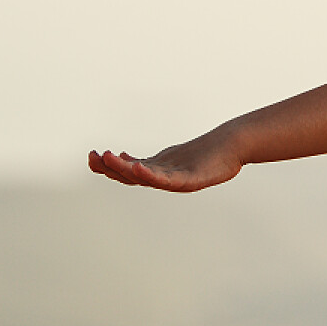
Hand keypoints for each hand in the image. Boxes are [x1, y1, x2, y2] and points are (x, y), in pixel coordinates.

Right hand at [88, 134, 242, 192]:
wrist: (234, 146)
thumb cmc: (205, 152)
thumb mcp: (171, 155)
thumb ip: (149, 160)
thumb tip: (124, 155)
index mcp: (158, 170)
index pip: (128, 171)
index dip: (109, 166)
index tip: (93, 156)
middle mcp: (164, 176)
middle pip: (132, 175)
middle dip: (111, 168)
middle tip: (92, 158)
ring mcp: (177, 178)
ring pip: (146, 177)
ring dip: (126, 169)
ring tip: (108, 157)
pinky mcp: (193, 178)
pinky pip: (168, 179)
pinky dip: (152, 175)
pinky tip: (138, 167)